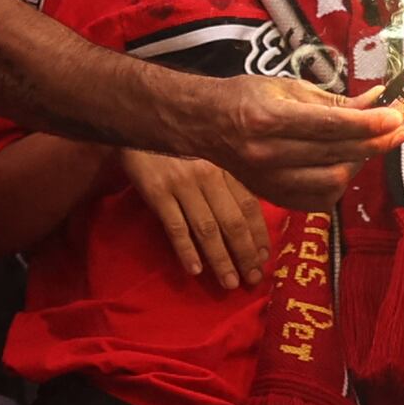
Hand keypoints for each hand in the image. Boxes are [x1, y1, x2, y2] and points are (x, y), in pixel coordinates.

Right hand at [119, 147, 270, 289]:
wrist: (138, 122)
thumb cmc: (178, 143)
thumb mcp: (209, 152)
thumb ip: (229, 177)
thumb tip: (253, 213)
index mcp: (226, 165)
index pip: (250, 206)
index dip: (259, 235)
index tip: (265, 259)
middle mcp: (209, 175)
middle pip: (233, 222)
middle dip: (246, 254)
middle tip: (253, 279)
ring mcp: (182, 184)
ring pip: (207, 229)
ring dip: (221, 259)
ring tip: (230, 283)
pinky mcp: (157, 191)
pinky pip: (175, 226)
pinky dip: (186, 250)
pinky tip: (195, 270)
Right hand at [194, 70, 403, 210]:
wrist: (206, 125)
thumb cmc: (247, 98)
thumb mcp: (288, 87)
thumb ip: (334, 100)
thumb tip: (378, 99)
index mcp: (269, 119)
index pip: (330, 125)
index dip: (368, 123)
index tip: (396, 116)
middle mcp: (268, 154)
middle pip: (335, 155)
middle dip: (373, 142)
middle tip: (397, 130)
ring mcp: (269, 181)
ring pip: (331, 182)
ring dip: (359, 164)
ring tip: (369, 145)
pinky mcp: (272, 197)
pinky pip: (319, 200)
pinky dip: (339, 184)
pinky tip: (346, 165)